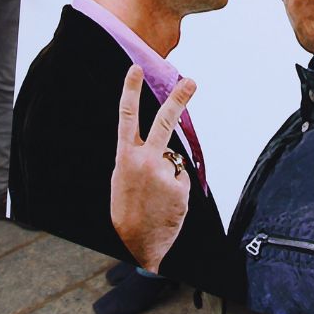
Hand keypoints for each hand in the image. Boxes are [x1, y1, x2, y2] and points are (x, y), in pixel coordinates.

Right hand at [110, 65, 193, 272]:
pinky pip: (181, 178)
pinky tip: (165, 202)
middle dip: (178, 98)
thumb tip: (159, 146)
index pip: (127, 117)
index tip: (135, 69)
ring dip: (168, 174)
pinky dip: (176, 188)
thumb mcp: (122, 178)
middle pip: (165, 121)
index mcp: (125, 157)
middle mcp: (145, 161)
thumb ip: (137, 157)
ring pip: (173, 160)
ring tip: (155, 196)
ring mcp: (164, 173)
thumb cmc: (127, 209)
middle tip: (191, 81)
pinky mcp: (180, 187)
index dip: (130, 91)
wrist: (135, 244)